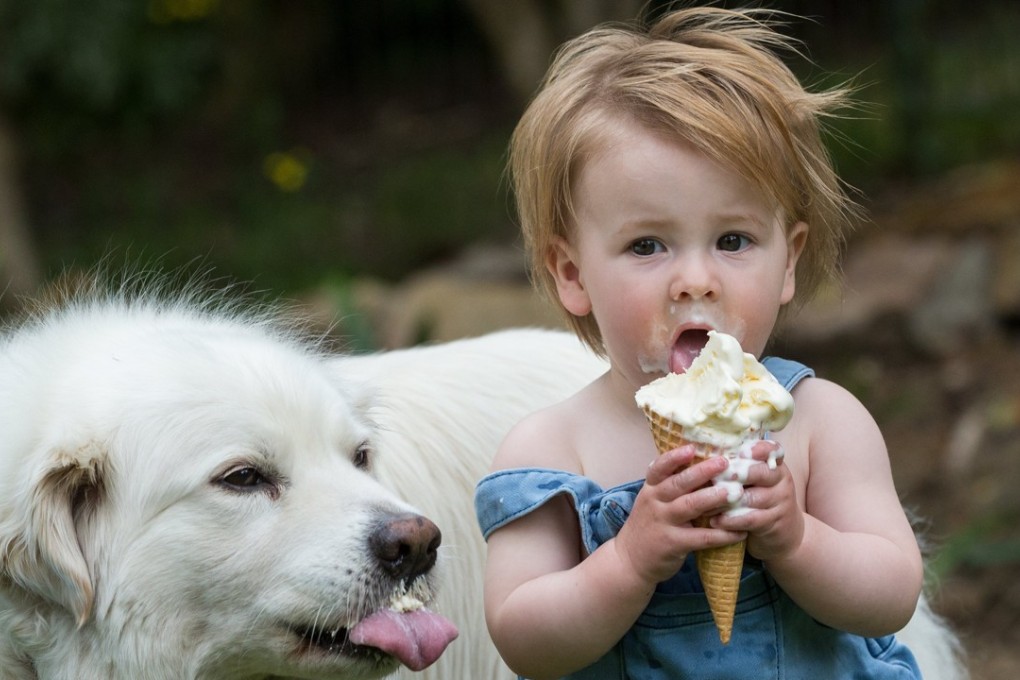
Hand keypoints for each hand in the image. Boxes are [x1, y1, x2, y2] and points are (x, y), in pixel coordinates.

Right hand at [614, 445, 746, 585]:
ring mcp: (663, 523)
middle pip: (678, 483)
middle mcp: (654, 502)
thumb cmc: (648, 525)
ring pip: (689, 506)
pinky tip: (740, 532)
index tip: (692, 448)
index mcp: (651, 489)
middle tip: (724, 463)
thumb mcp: (651, 501)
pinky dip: (722, 535)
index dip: (674, 457)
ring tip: (736, 492)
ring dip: (713, 498)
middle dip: (702, 472)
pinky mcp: (673, 544)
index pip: (659, 468)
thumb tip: (703, 465)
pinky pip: (701, 537)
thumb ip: (670, 486)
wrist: (629, 560)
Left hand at [710, 440, 803, 561]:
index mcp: (775, 465)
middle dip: (739, 473)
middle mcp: (781, 481)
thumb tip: (707, 457)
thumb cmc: (761, 499)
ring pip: (753, 498)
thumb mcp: (756, 481)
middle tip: (717, 476)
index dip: (759, 449)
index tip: (742, 452)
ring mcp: (781, 502)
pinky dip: (731, 520)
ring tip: (706, 503)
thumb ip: (739, 467)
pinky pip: (751, 519)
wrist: (787, 532)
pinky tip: (716, 521)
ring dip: (727, 501)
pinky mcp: (775, 522)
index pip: (772, 450)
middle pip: (762, 473)